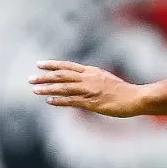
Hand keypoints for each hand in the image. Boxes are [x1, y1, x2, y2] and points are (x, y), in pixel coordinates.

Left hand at [29, 60, 146, 116]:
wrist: (136, 97)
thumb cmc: (123, 91)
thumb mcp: (106, 79)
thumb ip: (92, 79)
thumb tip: (80, 80)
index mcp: (91, 71)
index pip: (67, 66)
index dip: (52, 65)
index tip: (39, 64)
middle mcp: (88, 78)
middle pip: (62, 76)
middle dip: (45, 77)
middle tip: (30, 78)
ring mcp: (89, 90)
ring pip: (64, 87)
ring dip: (48, 88)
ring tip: (34, 90)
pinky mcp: (92, 102)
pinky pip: (72, 101)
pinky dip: (59, 100)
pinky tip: (49, 101)